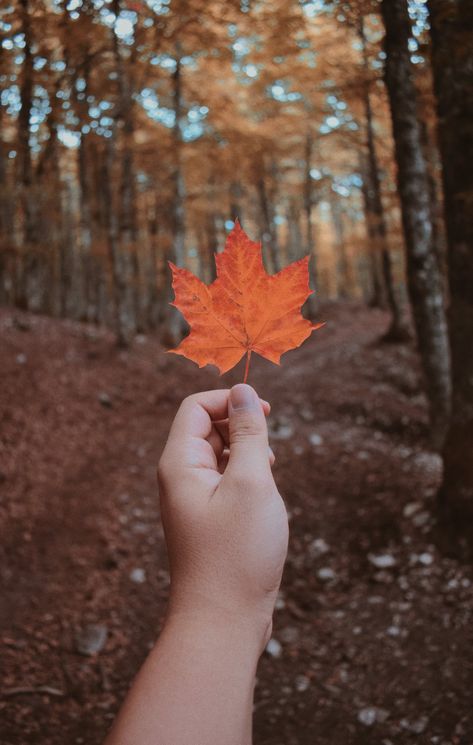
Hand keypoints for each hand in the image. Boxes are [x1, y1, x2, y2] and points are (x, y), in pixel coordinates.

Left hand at [157, 384, 288, 645]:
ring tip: (269, 478)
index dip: (230, 401)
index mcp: (180, 463)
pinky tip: (265, 501)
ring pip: (222, 456)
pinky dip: (248, 481)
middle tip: (270, 453)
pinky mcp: (209, 520)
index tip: (266, 413)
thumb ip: (249, 433)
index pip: (197, 407)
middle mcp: (181, 478)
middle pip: (208, 429)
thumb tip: (245, 391)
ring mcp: (194, 501)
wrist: (223, 622)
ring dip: (249, 456)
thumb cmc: (237, 553)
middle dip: (242, 430)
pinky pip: (227, 483)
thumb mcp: (252, 483)